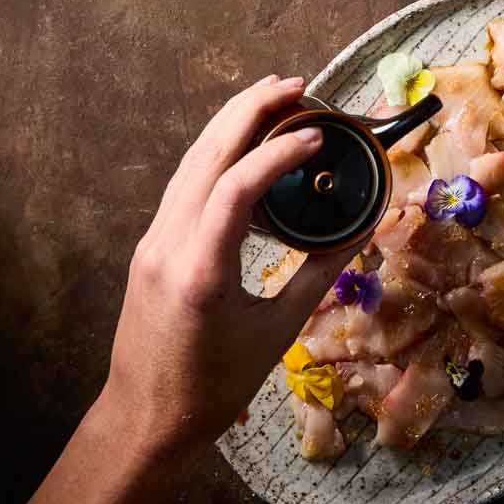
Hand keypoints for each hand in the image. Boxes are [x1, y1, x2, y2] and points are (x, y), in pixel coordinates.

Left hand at [102, 74, 356, 460]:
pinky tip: (240, 138)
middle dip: (249, 110)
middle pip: (205, 155)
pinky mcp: (152, 244)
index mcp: (201, 271)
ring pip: (189, 161)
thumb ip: (317, 274)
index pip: (236, 187)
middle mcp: (167, 245)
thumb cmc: (214, 387)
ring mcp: (153, 241)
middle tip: (293, 84)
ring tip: (269, 94)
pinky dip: (215, 149)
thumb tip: (358, 232)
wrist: (145, 419)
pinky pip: (183, 182)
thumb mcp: (276, 332)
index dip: (278, 152)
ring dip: (229, 122)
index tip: (317, 136)